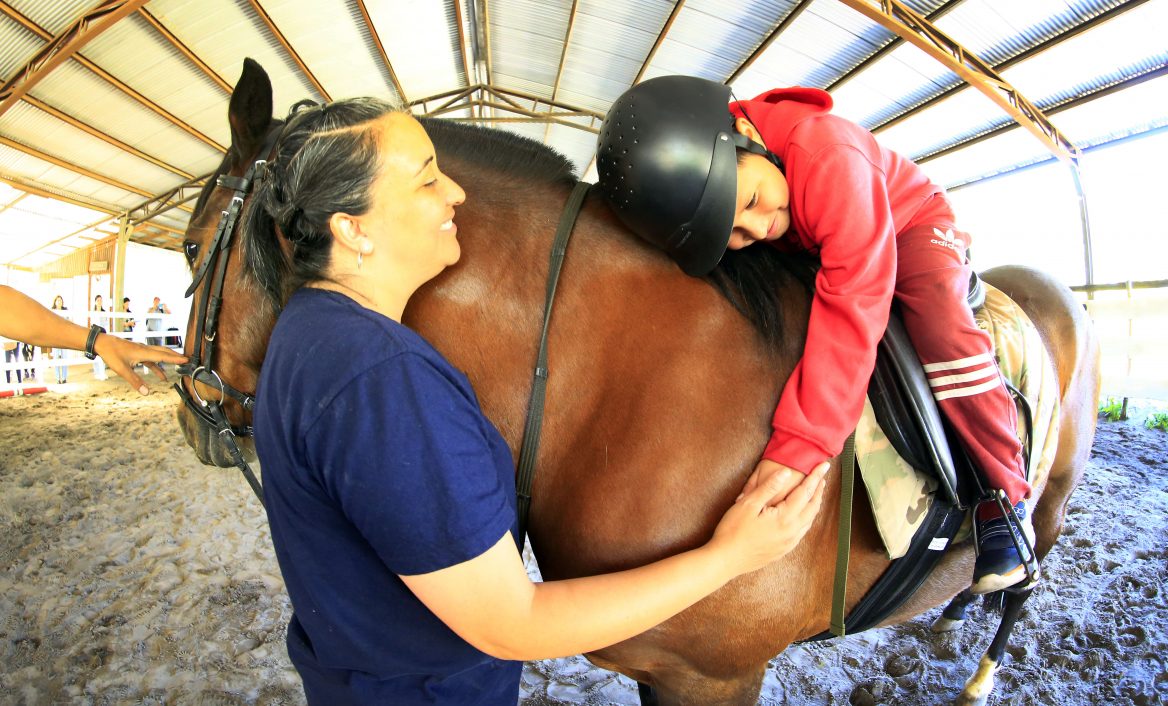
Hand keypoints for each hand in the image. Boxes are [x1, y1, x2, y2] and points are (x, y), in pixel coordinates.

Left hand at [93, 333, 187, 394]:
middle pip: (164, 352)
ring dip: (168, 360)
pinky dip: (157, 365)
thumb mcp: (122, 369)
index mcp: (143, 352)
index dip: (175, 359)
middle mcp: (144, 349)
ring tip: (177, 367)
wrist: (102, 343)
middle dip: (176, 357)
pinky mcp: (137, 352)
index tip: (186, 360)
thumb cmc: (111, 354)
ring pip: (158, 354)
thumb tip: (145, 392)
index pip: (163, 356)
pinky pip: (151, 358)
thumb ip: (135, 381)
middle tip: (187, 360)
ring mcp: (141, 350)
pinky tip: (160, 374)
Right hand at [709, 461, 828, 577]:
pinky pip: (802, 531)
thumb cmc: (733, 530)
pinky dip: (807, 518)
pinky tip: (803, 515)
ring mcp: (788, 543)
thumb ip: (768, 487)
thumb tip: (786, 472)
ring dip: (814, 504)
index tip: (824, 466)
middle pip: (812, 507)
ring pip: (809, 521)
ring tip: (815, 493)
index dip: (816, 477)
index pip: (806, 492)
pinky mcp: (783, 550)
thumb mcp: (748, 504)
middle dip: (819, 490)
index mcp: (784, 518)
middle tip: (822, 476)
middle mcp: (792, 532)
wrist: (725, 560)